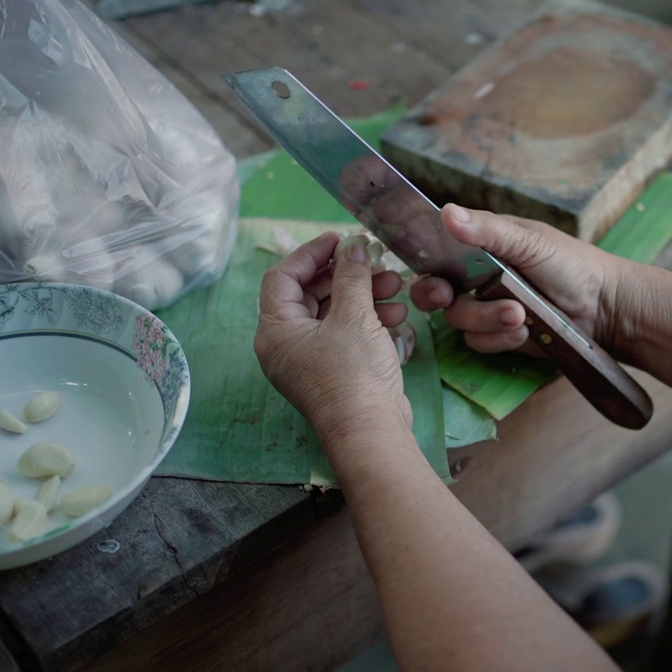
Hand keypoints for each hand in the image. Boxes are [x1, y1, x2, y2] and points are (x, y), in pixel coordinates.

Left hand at [255, 233, 411, 443]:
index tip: (340, 240)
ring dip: (363, 296)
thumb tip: (352, 248)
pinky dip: (366, 321)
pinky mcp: (332, 372)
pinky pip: (344, 335)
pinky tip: (396, 315)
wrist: (370, 432)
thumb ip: (352, 276)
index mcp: (275, 330)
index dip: (311, 253)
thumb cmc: (354, 374)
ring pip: (332, 314)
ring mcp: (308, 361)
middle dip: (346, 275)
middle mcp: (285, 345)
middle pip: (310, 294)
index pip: (282, 277)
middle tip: (376, 262)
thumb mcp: (354, 316)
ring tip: (395, 286)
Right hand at [410, 205, 630, 355]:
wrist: (605, 309)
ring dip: (485, 319)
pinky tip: (524, 333)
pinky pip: (479, 342)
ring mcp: (487, 307)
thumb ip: (488, 231)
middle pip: (435, 290)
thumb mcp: (531, 242)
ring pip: (458, 319)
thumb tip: (446, 212)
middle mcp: (477, 276)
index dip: (422, 260)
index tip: (421, 267)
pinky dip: (499, 339)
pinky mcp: (499, 335)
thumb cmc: (572, 264)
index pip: (437, 249)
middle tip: (446, 296)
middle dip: (437, 295)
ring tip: (519, 315)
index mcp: (481, 245)